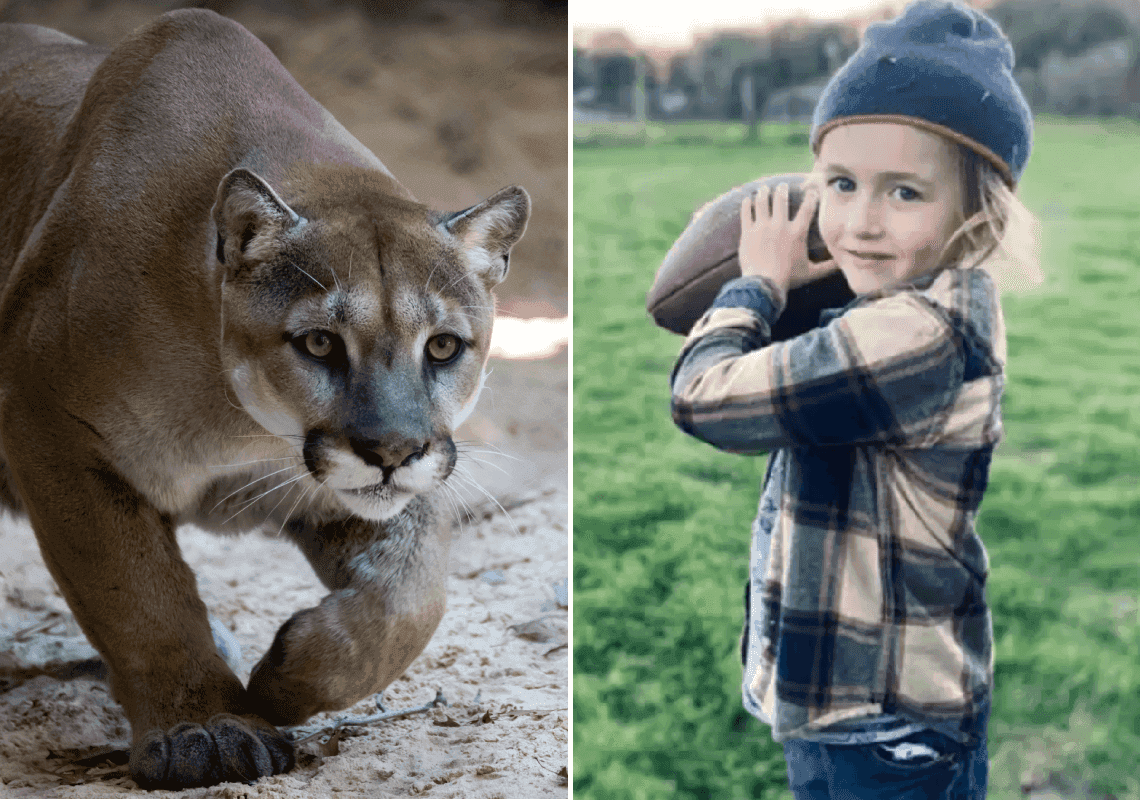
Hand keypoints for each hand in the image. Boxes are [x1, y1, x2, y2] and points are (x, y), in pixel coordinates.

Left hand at [739, 183, 837, 299]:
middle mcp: (780, 225)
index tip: (811, 190)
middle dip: (782, 190)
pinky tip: (746, 199)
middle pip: (781, 200)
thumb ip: (826, 267)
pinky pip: (746, 213)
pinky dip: (746, 205)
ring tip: (764, 188)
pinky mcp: (748, 232)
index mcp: (797, 232)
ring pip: (762, 202)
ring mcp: (762, 227)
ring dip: (763, 193)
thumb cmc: (788, 278)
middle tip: (781, 185)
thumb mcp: (811, 272)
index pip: (807, 209)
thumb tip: (842, 265)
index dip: (810, 197)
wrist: (764, 283)